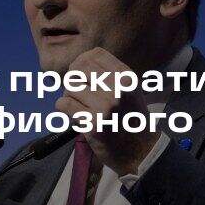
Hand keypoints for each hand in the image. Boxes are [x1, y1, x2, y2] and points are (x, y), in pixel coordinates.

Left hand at [55, 47, 159, 175]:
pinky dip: (64, 108)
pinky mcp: (93, 124)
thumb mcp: (130, 90)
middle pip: (79, 68)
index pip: (95, 55)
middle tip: (75, 90)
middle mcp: (118, 89)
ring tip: (78, 105)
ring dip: (69, 95)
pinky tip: (74, 114)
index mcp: (127, 77)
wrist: (141, 150)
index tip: (80, 73)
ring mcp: (105, 107)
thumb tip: (78, 62)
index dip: (82, 61)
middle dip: (72, 77)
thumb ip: (110, 74)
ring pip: (70, 87)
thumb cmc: (132, 118)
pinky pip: (65, 105)